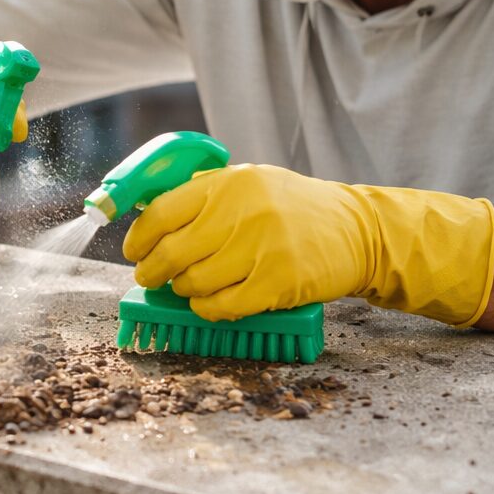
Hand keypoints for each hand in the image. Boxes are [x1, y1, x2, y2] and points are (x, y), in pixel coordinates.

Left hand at [123, 165, 493, 326]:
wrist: (358, 229)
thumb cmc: (292, 209)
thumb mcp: (249, 184)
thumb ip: (203, 196)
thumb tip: (147, 219)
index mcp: (228, 184)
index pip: (161, 213)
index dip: (139, 238)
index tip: (134, 251)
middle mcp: (242, 213)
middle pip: (172, 253)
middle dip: (152, 272)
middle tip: (151, 278)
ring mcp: (261, 248)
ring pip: (194, 283)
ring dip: (184, 291)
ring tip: (188, 286)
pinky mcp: (277, 282)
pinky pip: (222, 306)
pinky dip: (208, 309)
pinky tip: (210, 303)